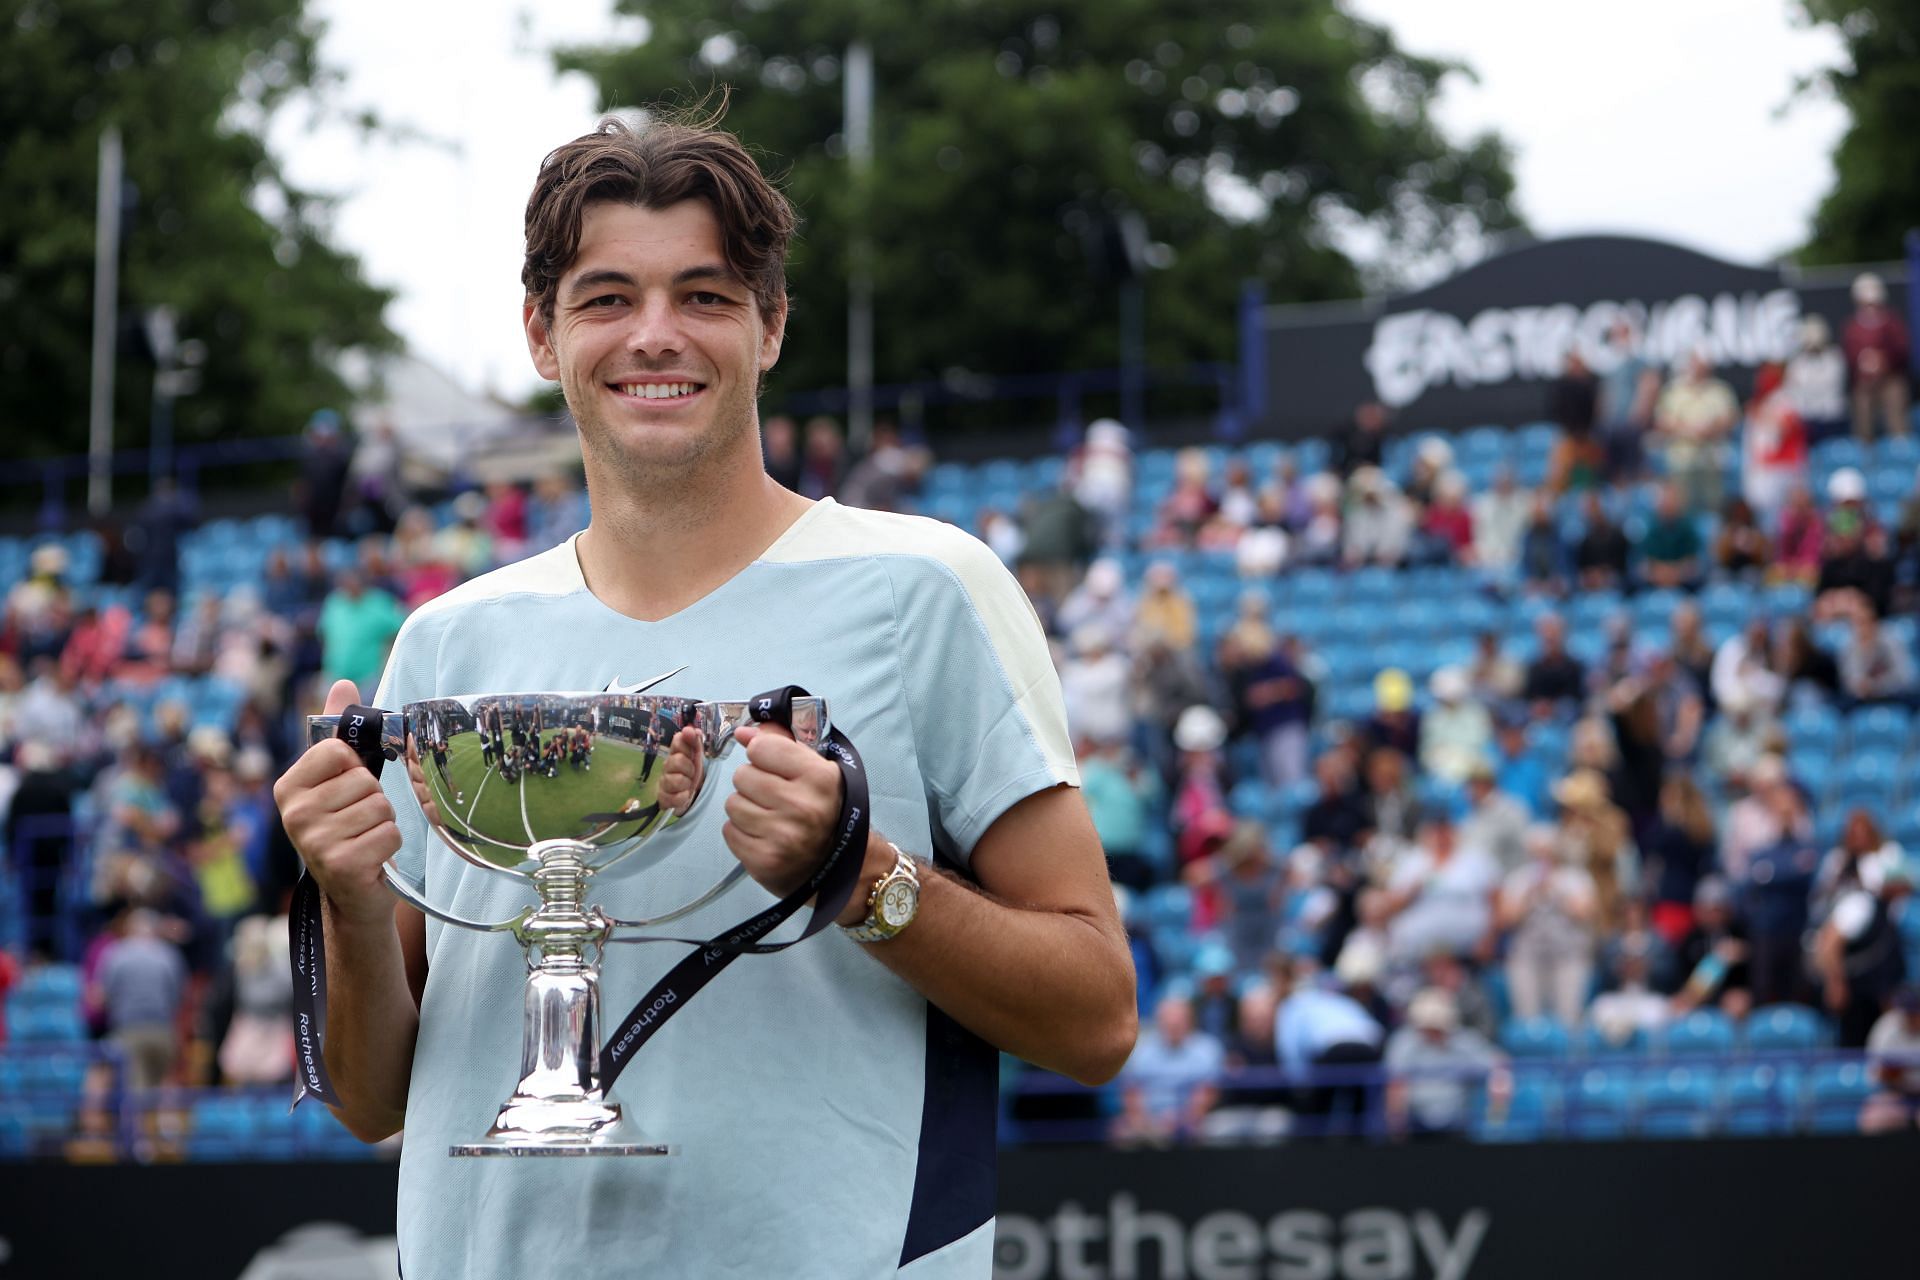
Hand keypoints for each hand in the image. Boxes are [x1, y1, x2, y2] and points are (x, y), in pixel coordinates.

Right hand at [272, 679, 401, 928]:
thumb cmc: (346, 828)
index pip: (339, 751)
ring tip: (365, 838)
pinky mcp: (341, 864)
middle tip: (358, 822)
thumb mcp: (337, 780)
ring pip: (381, 806)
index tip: (346, 789)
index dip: (356, 767)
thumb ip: (338, 733)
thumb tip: (343, 684)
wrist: (350, 893)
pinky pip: (389, 833)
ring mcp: (314, 841)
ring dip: (384, 822)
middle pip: (365, 780)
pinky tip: (372, 858)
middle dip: (374, 799)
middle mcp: (294, 814)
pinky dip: (390, 844)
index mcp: (288, 787)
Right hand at [656, 726, 705, 816]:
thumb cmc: (692, 773)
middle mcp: (667, 766)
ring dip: (686, 784)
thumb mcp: (697, 756)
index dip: (687, 746)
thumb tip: (692, 729)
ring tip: (688, 786)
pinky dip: (682, 797)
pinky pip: (672, 797)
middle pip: (677, 760)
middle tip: (692, 773)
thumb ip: (696, 741)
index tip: (693, 753)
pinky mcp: (663, 798)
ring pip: (675, 780)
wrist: (690, 795)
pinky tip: (685, 795)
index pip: (678, 740)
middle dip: (690, 769)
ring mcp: (663, 782)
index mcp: (676, 753)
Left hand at [722, 722, 845, 900]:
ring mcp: (783, 836)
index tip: (774, 767)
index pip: (761, 748)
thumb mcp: (812, 769)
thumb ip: (779, 744)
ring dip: (744, 808)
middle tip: (772, 797)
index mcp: (819, 778)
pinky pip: (729, 831)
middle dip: (752, 784)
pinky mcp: (764, 860)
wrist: (832, 864)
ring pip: (732, 804)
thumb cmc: (819, 809)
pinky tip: (762, 836)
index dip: (762, 755)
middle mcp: (802, 806)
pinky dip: (740, 832)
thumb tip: (742, 732)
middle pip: (742, 775)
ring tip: (767, 817)